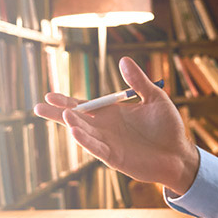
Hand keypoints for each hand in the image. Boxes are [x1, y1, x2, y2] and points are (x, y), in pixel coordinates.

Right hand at [33, 57, 198, 194]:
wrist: (180, 154)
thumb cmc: (168, 127)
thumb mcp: (154, 97)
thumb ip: (138, 81)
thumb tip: (123, 60)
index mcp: (111, 113)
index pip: (83, 106)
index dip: (66, 101)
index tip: (50, 95)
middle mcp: (105, 128)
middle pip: (76, 120)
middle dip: (57, 114)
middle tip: (37, 107)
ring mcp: (108, 143)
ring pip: (84, 133)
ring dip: (72, 124)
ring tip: (63, 115)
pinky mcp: (115, 158)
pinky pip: (96, 148)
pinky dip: (85, 140)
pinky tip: (74, 131)